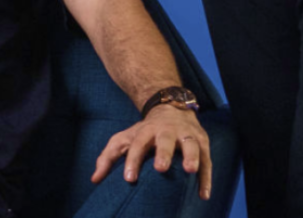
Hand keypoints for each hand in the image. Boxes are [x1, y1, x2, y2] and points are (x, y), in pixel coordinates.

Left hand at [90, 105, 212, 200]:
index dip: (133, 161)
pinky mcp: (203, 143)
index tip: (128, 178)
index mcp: (147, 131)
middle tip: (161, 168)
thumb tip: (95, 179)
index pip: (138, 144)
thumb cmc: (145, 131)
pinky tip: (203, 195)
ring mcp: (187, 135)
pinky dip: (206, 178)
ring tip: (190, 170)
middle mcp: (167, 131)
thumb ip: (109, 157)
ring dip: (191, 157)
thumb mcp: (125, 139)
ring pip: (191, 145)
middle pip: (165, 140)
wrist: (171, 107)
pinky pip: (207, 161)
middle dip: (164, 153)